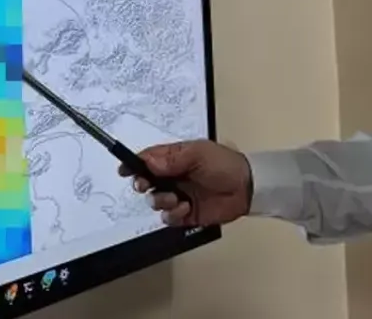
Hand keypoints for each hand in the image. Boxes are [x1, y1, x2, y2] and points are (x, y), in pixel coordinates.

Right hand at [118, 139, 252, 226]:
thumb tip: (147, 162)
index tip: (124, 170)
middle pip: (145, 182)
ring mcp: (178, 196)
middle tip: (145, 185)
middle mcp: (173, 177)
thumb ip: (171, 158)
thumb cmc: (223, 164)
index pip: (148, 160)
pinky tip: (185, 208)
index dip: (134, 164)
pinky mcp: (185, 215)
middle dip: (142, 184)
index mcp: (174, 159)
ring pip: (154, 201)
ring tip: (177, 198)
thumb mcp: (198, 153)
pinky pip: (168, 218)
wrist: (247, 188)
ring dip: (161, 200)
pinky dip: (173, 214)